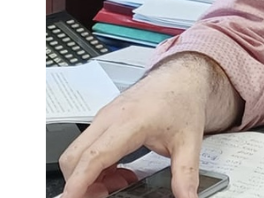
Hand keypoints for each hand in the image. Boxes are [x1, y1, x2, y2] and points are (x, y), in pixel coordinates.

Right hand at [59, 54, 227, 197]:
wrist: (181, 78)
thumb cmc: (182, 101)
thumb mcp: (190, 142)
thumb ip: (186, 174)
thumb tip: (188, 197)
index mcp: (129, 122)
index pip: (94, 155)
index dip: (80, 181)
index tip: (73, 197)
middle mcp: (109, 118)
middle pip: (75, 157)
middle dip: (80, 183)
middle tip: (105, 195)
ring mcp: (103, 118)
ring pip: (77, 153)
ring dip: (89, 175)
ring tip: (120, 183)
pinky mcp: (103, 121)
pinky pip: (86, 148)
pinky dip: (94, 166)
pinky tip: (118, 172)